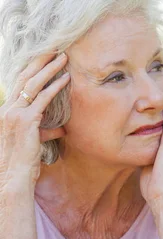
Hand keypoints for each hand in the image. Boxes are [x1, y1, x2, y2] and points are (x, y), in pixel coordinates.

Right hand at [0, 53, 69, 188]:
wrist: (12, 176)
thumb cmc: (23, 162)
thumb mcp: (35, 142)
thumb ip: (45, 131)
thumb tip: (62, 129)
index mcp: (7, 111)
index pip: (19, 84)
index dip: (31, 69)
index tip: (44, 58)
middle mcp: (8, 109)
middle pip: (24, 78)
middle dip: (40, 61)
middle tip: (54, 49)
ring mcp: (15, 114)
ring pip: (33, 84)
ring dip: (49, 69)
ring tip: (63, 58)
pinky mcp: (25, 121)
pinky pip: (42, 99)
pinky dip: (55, 87)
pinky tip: (65, 78)